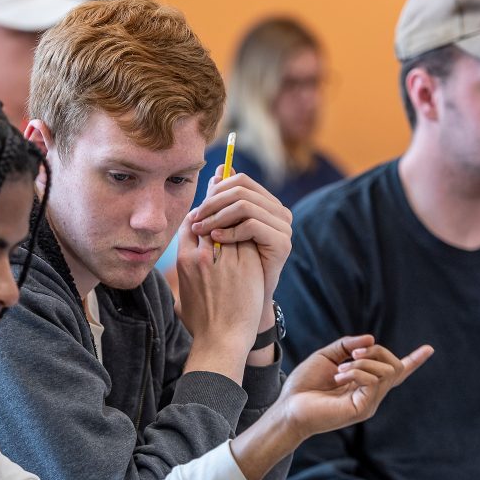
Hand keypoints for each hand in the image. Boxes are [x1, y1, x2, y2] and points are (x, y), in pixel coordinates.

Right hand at [176, 213, 264, 374]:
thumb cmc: (201, 326)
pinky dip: (251, 236)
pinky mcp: (248, 264)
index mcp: (184, 261)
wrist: (222, 340)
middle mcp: (203, 257)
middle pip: (212, 222)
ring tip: (243, 224)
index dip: (200, 219)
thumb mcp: (181, 300)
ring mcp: (226, 260)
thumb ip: (179, 283)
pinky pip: (249, 239)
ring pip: (232, 227)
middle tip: (229, 216)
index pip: (190, 225)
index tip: (208, 219)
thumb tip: (178, 279)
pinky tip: (255, 238)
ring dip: (237, 224)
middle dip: (219, 217)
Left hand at [189, 166, 291, 312]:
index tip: (197, 209)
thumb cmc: (232, 272)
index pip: (241, 181)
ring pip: (245, 205)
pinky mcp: (282, 243)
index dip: (216, 190)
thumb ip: (223, 204)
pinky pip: (251, 225)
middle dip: (213, 202)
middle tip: (196, 219)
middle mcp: (280, 212)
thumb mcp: (225, 233)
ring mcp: (284, 227)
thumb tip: (217, 171)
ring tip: (201, 231)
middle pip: (242, 189)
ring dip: (217, 216)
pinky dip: (230, 230)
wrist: (244, 308)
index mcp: (268, 206)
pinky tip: (215, 241)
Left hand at [277, 335, 432, 440]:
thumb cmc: (304, 385)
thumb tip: (371, 339)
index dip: (413, 361)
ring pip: (386, 371)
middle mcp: (370, 394)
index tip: (429, 349)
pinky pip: (374, 380)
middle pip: (393, 365)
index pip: (395, 373)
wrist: (289, 407)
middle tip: (351, 353)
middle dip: (376, 351)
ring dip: (363, 361)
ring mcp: (369, 403)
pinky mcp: (363, 409)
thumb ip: (347, 345)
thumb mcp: (327, 356)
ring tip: (340, 370)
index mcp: (364, 382)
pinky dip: (357, 371)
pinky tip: (340, 376)